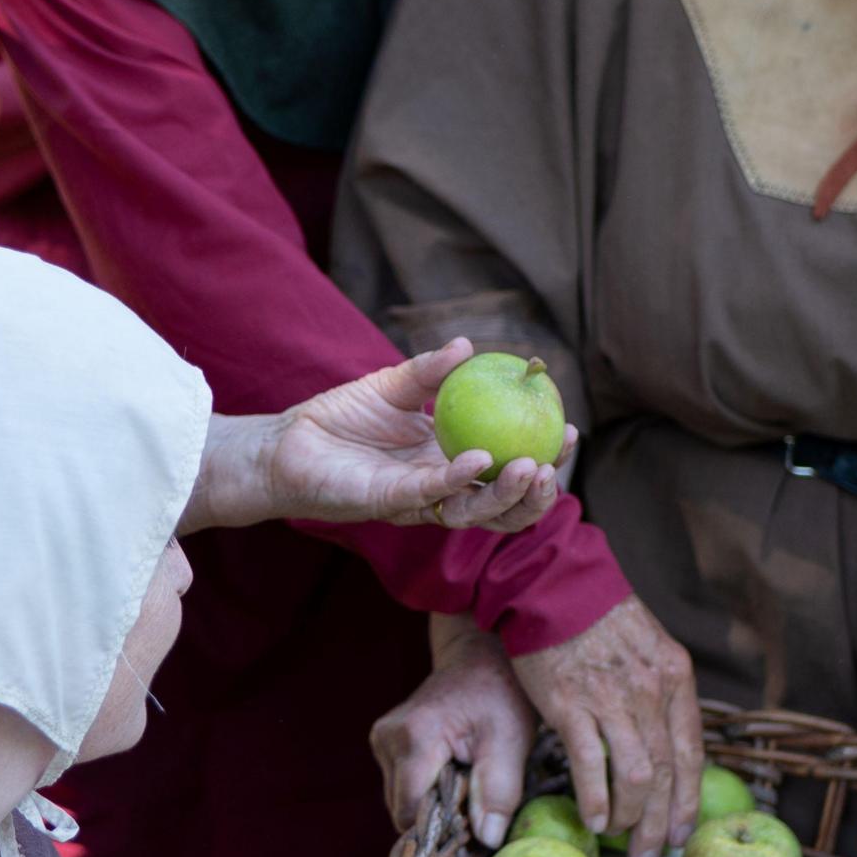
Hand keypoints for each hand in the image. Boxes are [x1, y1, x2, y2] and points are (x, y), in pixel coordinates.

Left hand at [186, 340, 576, 533]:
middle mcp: (441, 487)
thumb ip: (430, 370)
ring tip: (531, 469)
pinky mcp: (388, 504)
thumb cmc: (340, 417)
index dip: (542, 456)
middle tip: (556, 462)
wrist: (287, 442)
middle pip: (502, 504)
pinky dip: (458, 479)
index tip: (570, 429)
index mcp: (450, 460)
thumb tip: (469, 345)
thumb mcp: (393, 385)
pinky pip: (431, 494)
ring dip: (507, 495)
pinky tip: (479, 458)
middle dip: (536, 492)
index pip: (507, 466)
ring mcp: (417, 500)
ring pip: (474, 511)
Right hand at [372, 615, 538, 842]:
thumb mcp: (511, 742)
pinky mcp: (385, 742)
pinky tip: (452, 777)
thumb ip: (499, 791)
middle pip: (403, 809)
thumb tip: (487, 839)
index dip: (439, 832)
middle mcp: (387, 738)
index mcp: (414, 737)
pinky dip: (426, 791)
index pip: (410, 811)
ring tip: (465, 788)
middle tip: (474, 811)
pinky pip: (402, 786)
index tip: (470, 838)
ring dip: (431, 805)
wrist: (483, 656)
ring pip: (401, 800)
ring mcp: (382, 739)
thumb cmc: (502, 695)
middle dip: (436, 820)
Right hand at [505, 597, 701, 856]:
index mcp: (675, 677)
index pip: (691, 753)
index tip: (683, 831)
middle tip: (651, 854)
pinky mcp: (572, 705)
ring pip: (636, 778)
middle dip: (661, 824)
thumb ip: (657, 690)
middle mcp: (651, 691)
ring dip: (630, 818)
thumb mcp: (646, 645)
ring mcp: (613, 699)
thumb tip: (660, 738)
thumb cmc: (595, 614)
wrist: (552, 582)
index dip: (688, 799)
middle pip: (666, 775)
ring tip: (619, 838)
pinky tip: (594, 819)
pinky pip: (591, 766)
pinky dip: (596, 799)